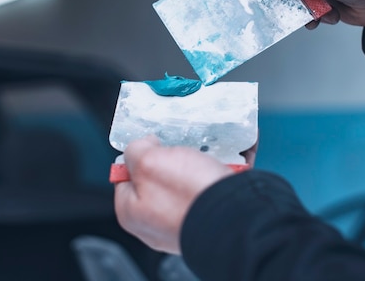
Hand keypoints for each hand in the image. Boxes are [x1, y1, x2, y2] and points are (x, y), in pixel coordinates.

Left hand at [114, 135, 233, 253]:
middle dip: (175, 155)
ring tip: (216, 147)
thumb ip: (136, 150)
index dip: (138, 155)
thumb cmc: (190, 196)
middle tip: (186, 145)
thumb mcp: (149, 162)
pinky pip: (217, 185)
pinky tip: (235, 157)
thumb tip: (142, 145)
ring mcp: (188, 218)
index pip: (126, 176)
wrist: (238, 218)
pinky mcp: (215, 215)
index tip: (153, 143)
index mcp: (134, 211)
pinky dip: (226, 169)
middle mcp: (159, 220)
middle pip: (161, 176)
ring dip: (205, 159)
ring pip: (192, 178)